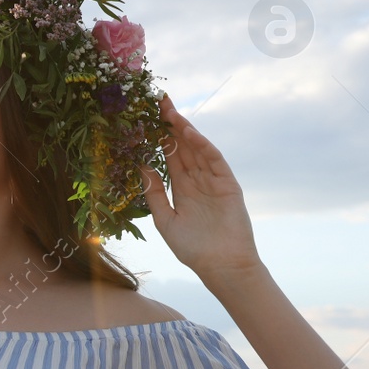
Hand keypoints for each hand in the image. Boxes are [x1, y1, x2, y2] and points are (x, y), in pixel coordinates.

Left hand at [140, 95, 263, 282]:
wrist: (221, 267)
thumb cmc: (193, 248)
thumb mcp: (165, 219)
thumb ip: (154, 192)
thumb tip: (140, 167)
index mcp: (181, 188)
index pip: (168, 156)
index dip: (157, 137)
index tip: (145, 118)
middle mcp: (197, 180)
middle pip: (182, 146)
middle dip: (170, 125)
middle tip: (157, 101)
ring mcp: (213, 181)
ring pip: (197, 149)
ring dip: (184, 130)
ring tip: (170, 111)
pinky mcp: (228, 184)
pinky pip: (214, 160)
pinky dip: (203, 146)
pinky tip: (190, 133)